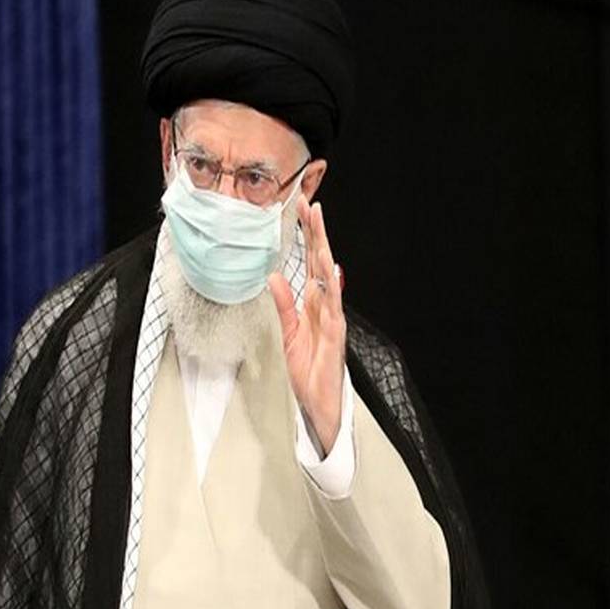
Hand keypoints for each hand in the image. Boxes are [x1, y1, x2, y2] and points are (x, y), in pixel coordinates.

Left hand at [268, 199, 345, 452]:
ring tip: (319, 225)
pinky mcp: (335, 336)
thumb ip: (283, 304)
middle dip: (316, 232)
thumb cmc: (308, 371)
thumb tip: (274, 276)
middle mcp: (326, 306)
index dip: (307, 236)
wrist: (319, 404)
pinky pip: (333, 309)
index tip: (300, 210)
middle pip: (321, 261)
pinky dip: (332, 289)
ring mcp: (333, 319)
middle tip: (308, 204)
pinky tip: (330, 271)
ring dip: (324, 249)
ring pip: (328, 276)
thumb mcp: (288, 333)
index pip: (311, 262)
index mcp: (314, 304)